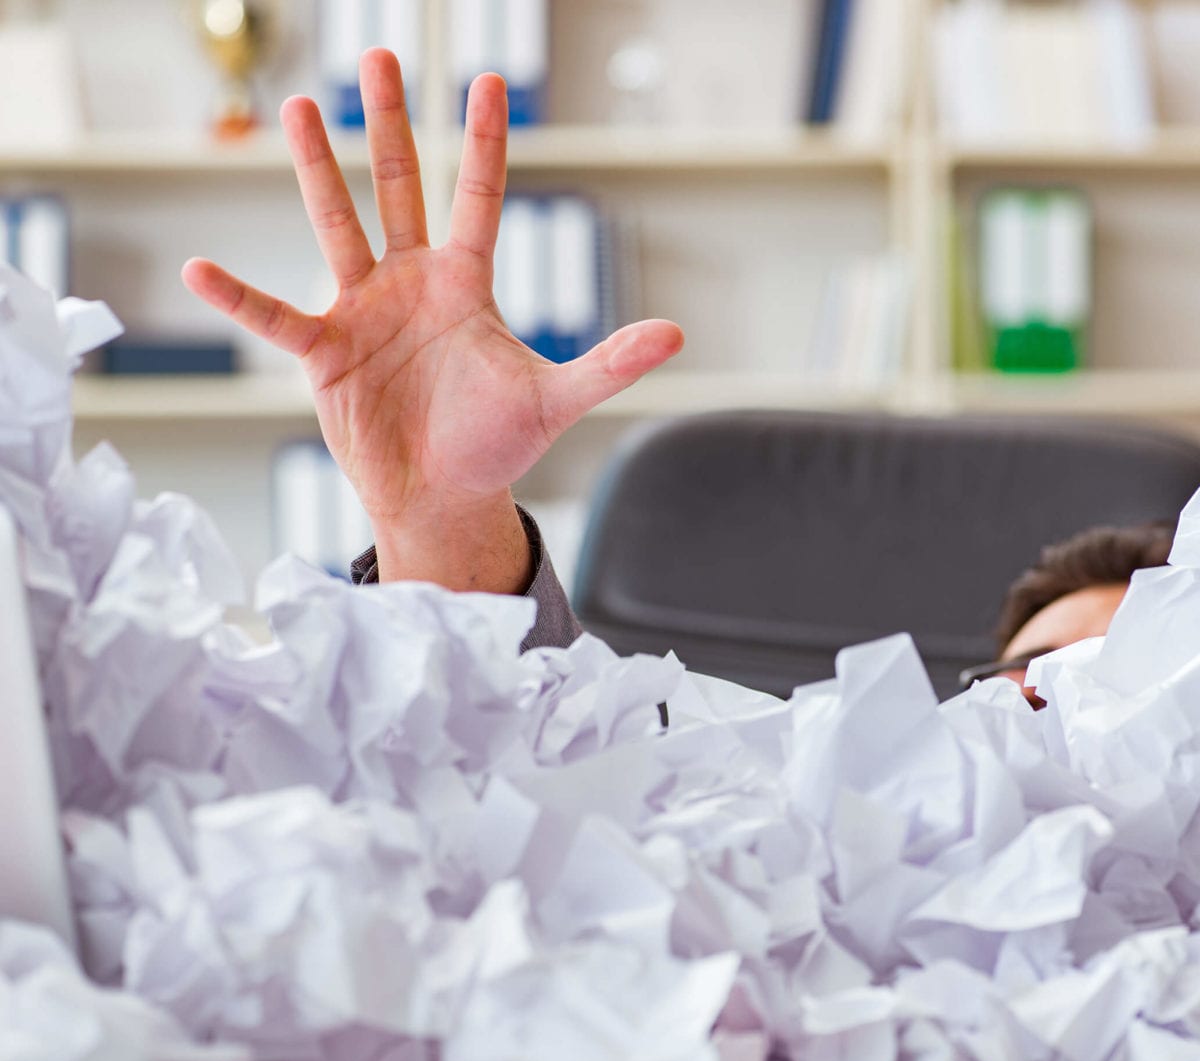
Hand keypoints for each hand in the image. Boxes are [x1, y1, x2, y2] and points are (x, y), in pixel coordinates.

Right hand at [183, 49, 683, 592]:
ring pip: (337, 227)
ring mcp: (363, 312)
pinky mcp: (326, 354)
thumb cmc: (496, 443)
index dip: (482, 142)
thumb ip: (610, 362)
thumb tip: (679, 334)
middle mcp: (411, 284)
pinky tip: (202, 269)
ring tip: (295, 109)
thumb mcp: (557, 397)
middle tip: (380, 56)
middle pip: (398, 189)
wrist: (445, 494)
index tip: (488, 80)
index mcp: (465, 284)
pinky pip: (277, 318)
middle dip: (388, 124)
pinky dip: (241, 299)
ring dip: (316, 171)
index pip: (476, 197)